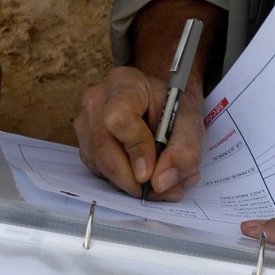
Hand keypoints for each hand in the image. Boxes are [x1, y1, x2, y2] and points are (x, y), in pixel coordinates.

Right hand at [74, 66, 203, 198]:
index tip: (153, 175)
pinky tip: (143, 174)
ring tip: (161, 181)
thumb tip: (161, 183)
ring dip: (131, 183)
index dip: (136, 149)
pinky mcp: (84, 143)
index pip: (119, 119)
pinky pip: (99, 171)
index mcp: (123, 83)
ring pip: (100, 165)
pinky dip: (123, 180)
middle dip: (134, 179)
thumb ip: (184, 151)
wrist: (159, 103)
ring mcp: (84, 122)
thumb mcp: (191, 123)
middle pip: (104, 149)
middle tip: (162, 191)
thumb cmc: (173, 108)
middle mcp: (95, 100)